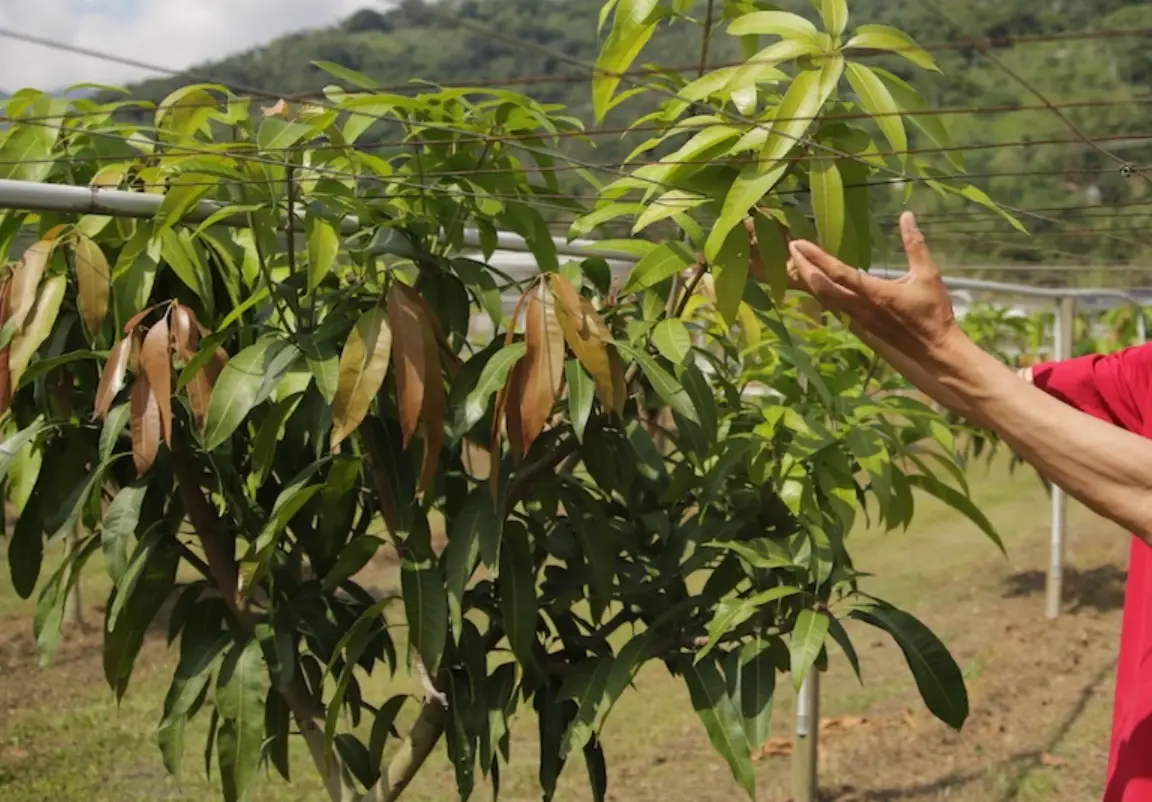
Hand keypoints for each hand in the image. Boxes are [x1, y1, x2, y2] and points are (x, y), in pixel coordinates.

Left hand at [785, 212, 962, 361]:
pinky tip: (815, 285)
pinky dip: (820, 295)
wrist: (934, 348)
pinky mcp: (859, 327)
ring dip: (809, 281)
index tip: (799, 243)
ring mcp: (857, 320)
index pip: (838, 273)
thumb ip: (915, 244)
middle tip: (790, 248)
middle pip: (822, 287)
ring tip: (797, 263)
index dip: (816, 258)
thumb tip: (906, 216)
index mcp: (875, 293)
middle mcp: (860, 308)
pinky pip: (833, 308)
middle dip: (803, 267)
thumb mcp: (928, 274)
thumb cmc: (933, 311)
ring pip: (824, 299)